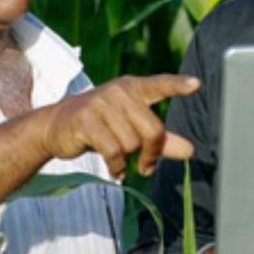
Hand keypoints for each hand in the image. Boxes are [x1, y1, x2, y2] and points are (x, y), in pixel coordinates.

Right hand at [40, 74, 198, 178]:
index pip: (160, 85)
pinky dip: (117, 166)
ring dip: (128, 159)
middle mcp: (119, 92)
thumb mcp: (132, 130)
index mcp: (134, 88)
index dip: (178, 85)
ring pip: (132, 143)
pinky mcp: (86, 120)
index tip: (197, 84)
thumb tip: (190, 151)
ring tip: (119, 159)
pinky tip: (115, 169)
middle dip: (152, 153)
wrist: (56, 127)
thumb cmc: (103, 126)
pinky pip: (113, 151)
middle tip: (147, 166)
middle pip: (152, 130)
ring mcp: (100, 104)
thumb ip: (162, 140)